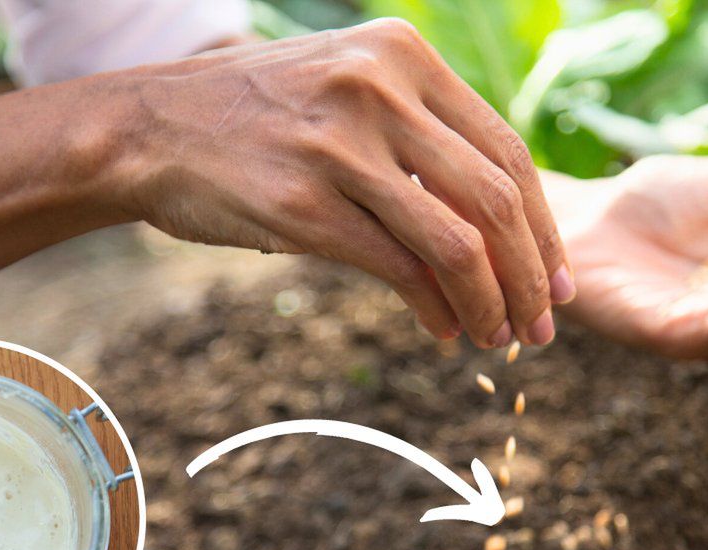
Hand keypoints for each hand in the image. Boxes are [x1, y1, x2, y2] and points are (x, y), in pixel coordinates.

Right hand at [105, 19, 572, 346]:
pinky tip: (445, 330)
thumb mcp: (349, 88)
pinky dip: (435, 309)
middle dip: (531, 274)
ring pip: (457, 242)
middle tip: (544, 325)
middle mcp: (379, 89)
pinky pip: (399, 267)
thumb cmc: (260, 118)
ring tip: (501, 338)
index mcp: (402, 55)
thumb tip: (499, 219)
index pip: (506, 148)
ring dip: (492, 303)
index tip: (557, 278)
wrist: (150, 128)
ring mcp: (341, 146)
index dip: (543, 224)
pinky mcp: (304, 204)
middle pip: (496, 197)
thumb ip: (420, 130)